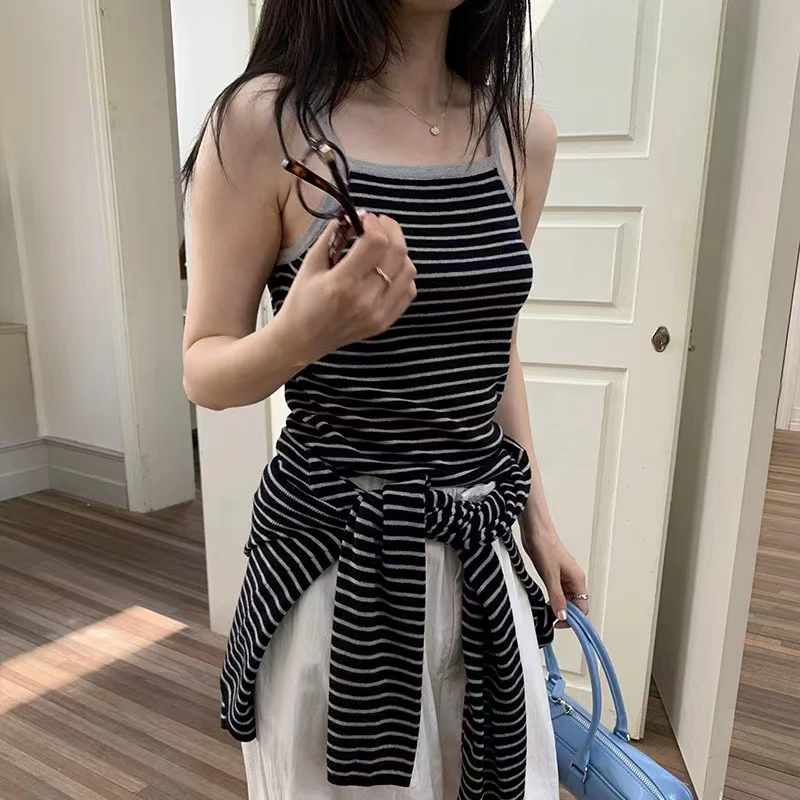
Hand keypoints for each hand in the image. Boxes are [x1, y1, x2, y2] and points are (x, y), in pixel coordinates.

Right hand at [278, 211, 416, 363]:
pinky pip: (409, 291)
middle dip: (391, 230)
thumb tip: (350, 215)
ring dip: (399, 252)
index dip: (374, 223)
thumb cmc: (302, 301)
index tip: (365, 218)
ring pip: (408, 270)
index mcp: (342, 283)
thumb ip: (331, 236)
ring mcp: (378, 313)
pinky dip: (402, 275)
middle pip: (398, 253)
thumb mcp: (310, 264)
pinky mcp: (385, 322)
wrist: (301, 341)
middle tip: (381, 223)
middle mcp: (365, 299)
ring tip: (384, 247)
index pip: (375, 243)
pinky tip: (388, 270)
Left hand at [522, 528, 587, 628]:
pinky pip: (557, 592)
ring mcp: (563, 577)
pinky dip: (552, 599)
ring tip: (546, 613)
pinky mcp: (553, 574)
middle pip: (575, 605)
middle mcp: (573, 579)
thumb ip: (557, 597)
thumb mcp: (550, 575)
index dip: (573, 619)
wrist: (535, 530)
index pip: (582, 607)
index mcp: (578, 579)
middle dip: (565, 615)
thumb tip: (563, 616)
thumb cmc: (545, 546)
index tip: (559, 624)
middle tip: (550, 620)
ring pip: (566, 599)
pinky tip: (543, 602)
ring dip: (558, 607)